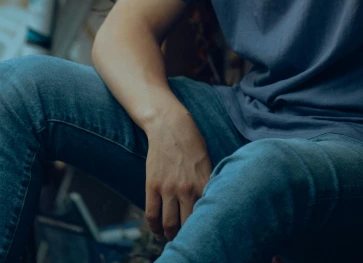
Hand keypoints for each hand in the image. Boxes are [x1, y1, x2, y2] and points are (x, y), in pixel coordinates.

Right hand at [143, 106, 212, 241]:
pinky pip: (152, 214)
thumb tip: (210, 203)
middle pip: (188, 224)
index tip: (205, 230)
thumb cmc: (191, 142)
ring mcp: (168, 188)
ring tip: (173, 236)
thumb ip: (207, 183)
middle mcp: (187, 188)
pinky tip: (158, 230)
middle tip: (188, 237)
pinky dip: (154, 227)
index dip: (205, 226)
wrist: (169, 126)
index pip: (206, 214)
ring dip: (171, 234)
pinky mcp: (153, 185)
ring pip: (169, 224)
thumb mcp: (206, 162)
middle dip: (188, 234)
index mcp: (204, 182)